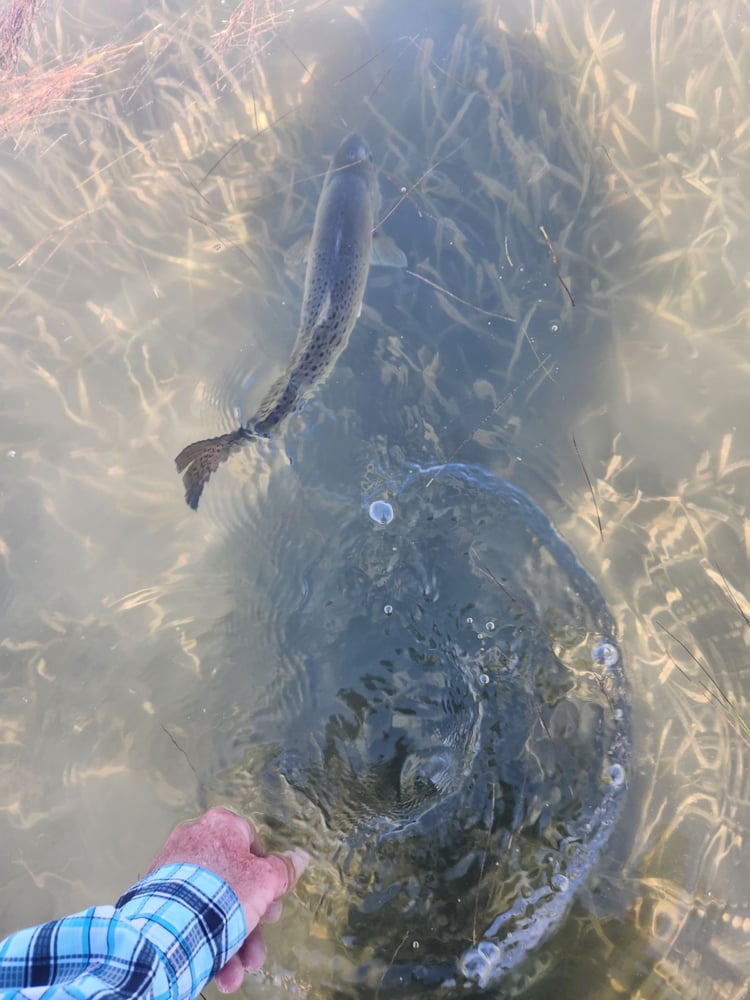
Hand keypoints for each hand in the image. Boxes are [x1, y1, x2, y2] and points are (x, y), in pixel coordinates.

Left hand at [147, 807, 308, 991]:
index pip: (253, 845)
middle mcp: (195, 840)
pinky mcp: (158, 897)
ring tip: (239, 970)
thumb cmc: (224, 895)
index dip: (267, 876)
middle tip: (259, 939)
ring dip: (233, 939)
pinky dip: (208, 939)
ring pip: (214, 904)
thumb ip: (284, 870)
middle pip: (235, 881)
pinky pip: (192, 915)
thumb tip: (301, 856)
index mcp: (221, 826)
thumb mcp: (266, 882)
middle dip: (252, 918)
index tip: (272, 901)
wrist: (172, 928)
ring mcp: (174, 870)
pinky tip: (221, 970)